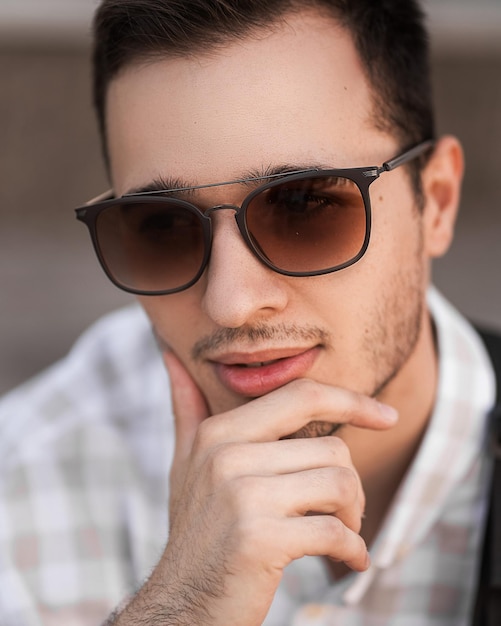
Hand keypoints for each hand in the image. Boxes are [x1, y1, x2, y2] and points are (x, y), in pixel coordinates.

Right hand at [111, 350, 396, 625]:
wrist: (181, 605)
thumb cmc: (197, 532)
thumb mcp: (186, 464)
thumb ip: (187, 408)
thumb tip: (172, 356)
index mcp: (218, 433)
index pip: (301, 396)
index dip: (351, 400)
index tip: (386, 415)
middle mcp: (227, 456)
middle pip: (331, 447)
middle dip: (350, 484)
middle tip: (344, 510)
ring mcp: (242, 496)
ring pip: (339, 483)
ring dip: (353, 515)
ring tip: (341, 532)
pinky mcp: (260, 538)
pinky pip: (335, 531)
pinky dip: (353, 549)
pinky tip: (348, 558)